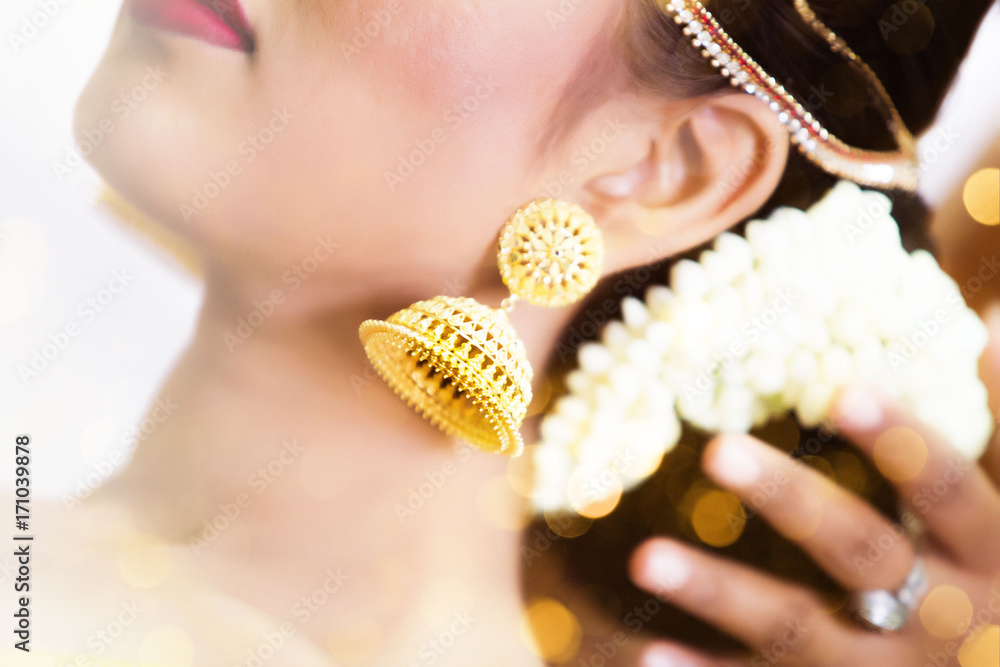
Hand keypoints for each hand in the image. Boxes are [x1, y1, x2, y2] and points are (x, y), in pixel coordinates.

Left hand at [628, 336, 999, 665]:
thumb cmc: (999, 585)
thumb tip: (990, 328)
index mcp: (989, 555)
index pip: (948, 493)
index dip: (902, 443)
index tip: (845, 388)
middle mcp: (942, 617)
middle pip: (862, 555)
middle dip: (791, 502)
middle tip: (718, 450)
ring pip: (800, 630)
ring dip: (720, 594)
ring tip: (646, 559)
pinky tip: (647, 652)